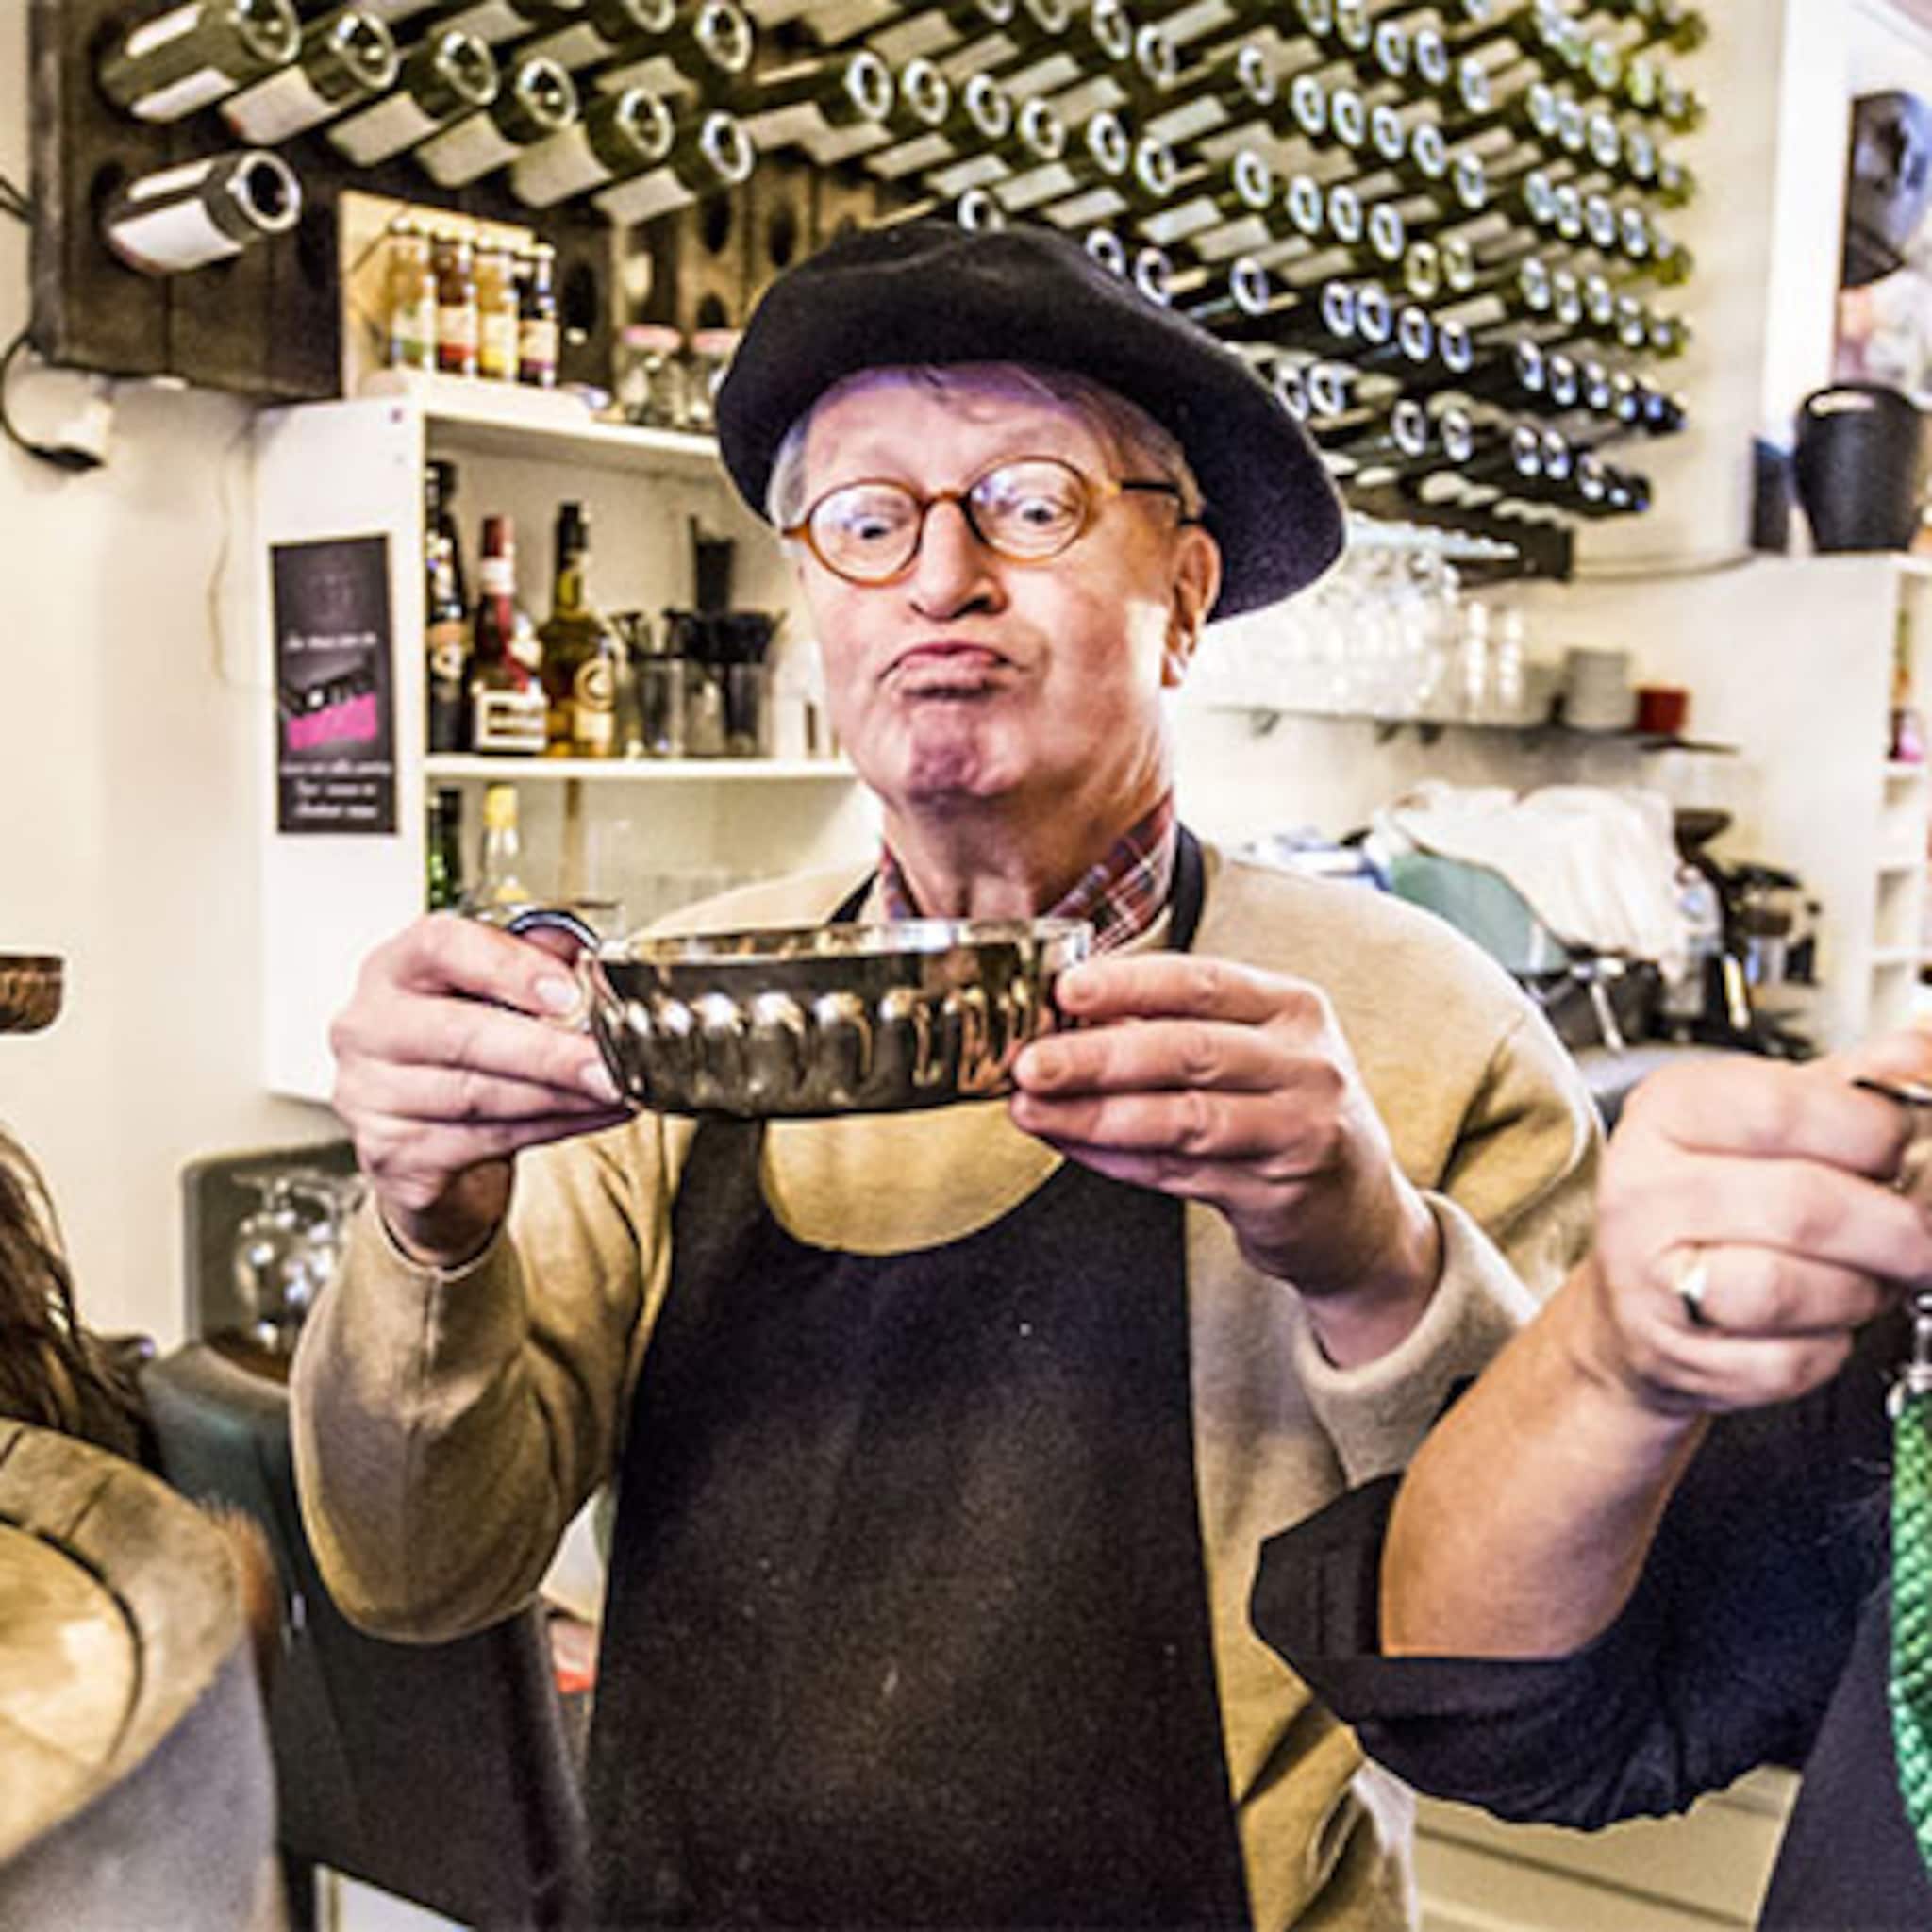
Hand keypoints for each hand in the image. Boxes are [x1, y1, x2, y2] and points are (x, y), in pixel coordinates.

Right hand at [329, 914, 629, 1266]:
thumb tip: (588, 958)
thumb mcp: (491, 991)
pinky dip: (553, 1128)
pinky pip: (485, 1140)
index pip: (439, 947)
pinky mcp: (393, 1154)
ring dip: (563, 1094)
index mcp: (393, 968)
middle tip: (611, 1060)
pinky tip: (594, 1115)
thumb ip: (533, 961)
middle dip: (550, 1051)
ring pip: (480, 1095)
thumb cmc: (463, 1049)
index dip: (508, 967)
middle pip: (463, 1034)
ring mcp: (371, 1096)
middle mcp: (368, 1027)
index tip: (569, 992)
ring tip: (617, 1087)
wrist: (429, 1138)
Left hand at [1008, 954, 1439, 1359]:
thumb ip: (1172, 1027)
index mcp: (1292, 1008)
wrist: (1358, 1211)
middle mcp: (1304, 1064)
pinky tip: (1072, 1144)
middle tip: (1032, 1061)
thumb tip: (1066, 1013)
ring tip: (1034, 1109)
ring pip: (1182, 1117)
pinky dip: (1117, 1159)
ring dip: (1095, 1114)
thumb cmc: (1284, 1113)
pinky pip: (1180, 1171)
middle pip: (1189, 1050)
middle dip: (1098, 1055)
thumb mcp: (1252, 1051)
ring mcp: (1299, 1130)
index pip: (1202, 981)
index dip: (1129, 983)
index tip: (1065, 989)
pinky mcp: (1279, 1192)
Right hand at [1580, 1029, 1931, 1417]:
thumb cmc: (1710, 1206)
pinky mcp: (1677, 1355)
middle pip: (1803, 1205)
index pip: (1783, 1108)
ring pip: (1795, 1287)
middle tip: (1918, 1229)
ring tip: (1869, 1274)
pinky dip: (1830, 1344)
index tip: (1903, 1144)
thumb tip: (1914, 1056)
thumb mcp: (1762, 1125)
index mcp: (1666, 1112)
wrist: (1639, 1306)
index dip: (1872, 1130)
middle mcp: (1644, 1191)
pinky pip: (1791, 1358)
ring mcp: (1648, 1278)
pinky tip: (1819, 1318)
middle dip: (1896, 1226)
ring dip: (1864, 1289)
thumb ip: (1845, 1089)